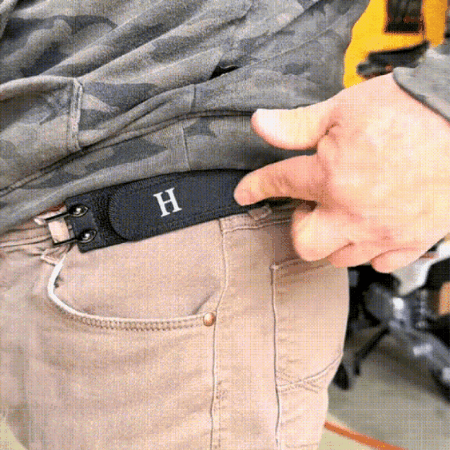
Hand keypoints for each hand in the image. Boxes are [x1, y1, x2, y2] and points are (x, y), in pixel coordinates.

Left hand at [234, 74, 449, 271]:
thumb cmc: (410, 112)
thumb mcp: (345, 108)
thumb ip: (298, 124)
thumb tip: (260, 123)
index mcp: (330, 178)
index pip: (278, 185)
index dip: (255, 187)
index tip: (245, 193)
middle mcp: (351, 214)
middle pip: (304, 243)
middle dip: (300, 224)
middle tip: (311, 204)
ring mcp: (382, 233)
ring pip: (339, 257)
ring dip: (333, 237)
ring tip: (343, 212)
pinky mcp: (411, 243)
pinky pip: (378, 263)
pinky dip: (369, 249)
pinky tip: (372, 226)